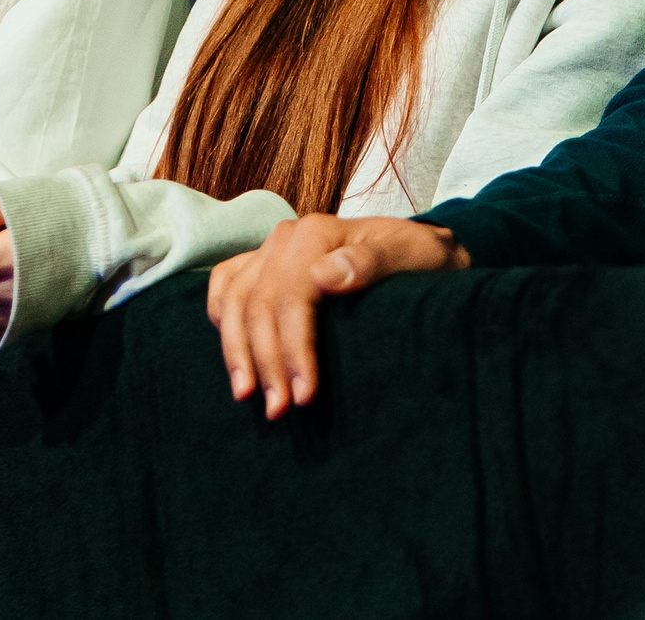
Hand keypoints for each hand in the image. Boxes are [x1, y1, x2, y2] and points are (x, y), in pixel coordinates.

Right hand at [206, 216, 467, 419]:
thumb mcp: (417, 256)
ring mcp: (271, 248)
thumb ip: (374, 262)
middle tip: (279, 410)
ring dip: (236, 352)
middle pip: (259, 304)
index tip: (305, 395)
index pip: (292, 297)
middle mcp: (287, 237)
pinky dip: (220, 317)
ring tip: (248, 396)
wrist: (422, 248)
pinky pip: (225, 284)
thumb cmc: (423, 258)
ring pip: (234, 300)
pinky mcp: (263, 262)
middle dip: (266, 362)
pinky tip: (231, 354)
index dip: (294, 349)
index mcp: (319, 234)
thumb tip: (323, 277)